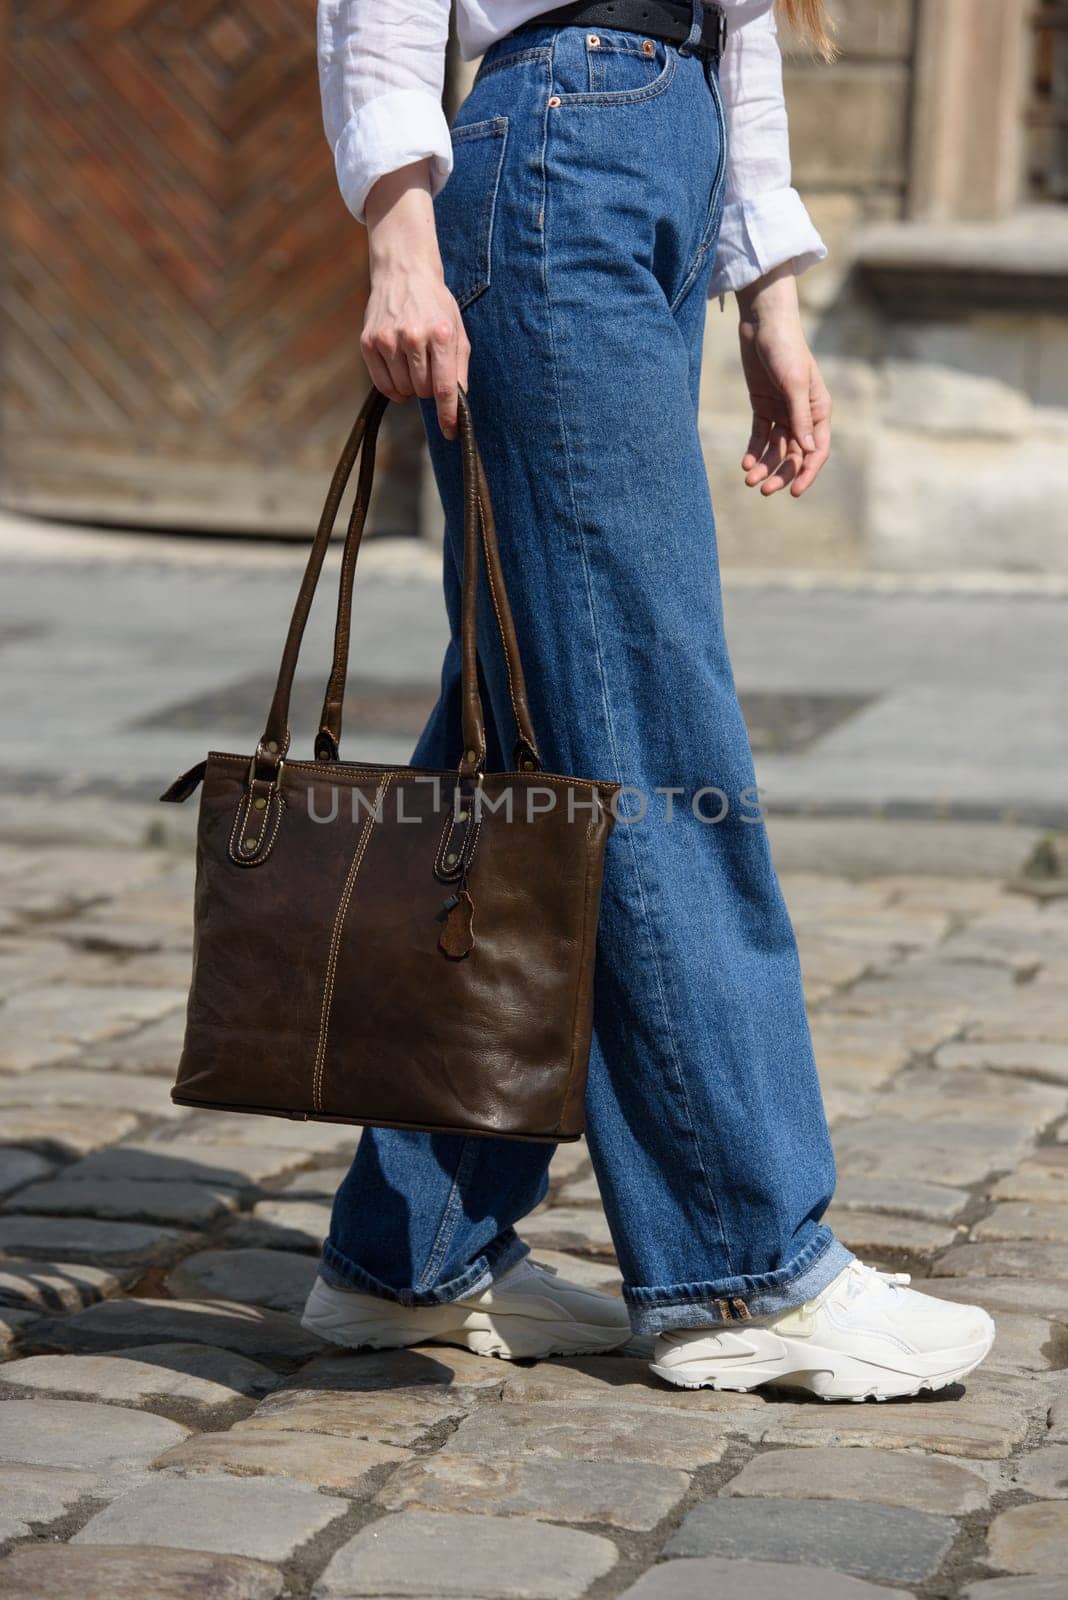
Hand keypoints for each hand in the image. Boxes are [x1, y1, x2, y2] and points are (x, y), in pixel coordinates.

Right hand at [361, 163, 469, 439]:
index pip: (445, 387)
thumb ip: (459, 367)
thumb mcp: (457, 330)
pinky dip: (393, 387)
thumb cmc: (435, 305)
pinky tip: (399, 371)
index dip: (448, 415)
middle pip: (424, 391)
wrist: (403, 273)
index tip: (451, 432)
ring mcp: (388, 340)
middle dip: (429, 388)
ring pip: (403, 390)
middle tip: (429, 367)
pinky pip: (383, 384)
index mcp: (440, 334)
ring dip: (411, 386)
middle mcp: (413, 337)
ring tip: (413, 362)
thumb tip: (459, 403)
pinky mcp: (369, 342)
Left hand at [735, 263, 830, 497]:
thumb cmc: (785, 348)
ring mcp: (782, 411)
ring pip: (776, 448)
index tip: (794, 492)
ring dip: (765, 465)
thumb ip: (800, 417)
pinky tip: (745, 463)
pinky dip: (754, 451)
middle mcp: (803, 414)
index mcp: (819, 410)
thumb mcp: (793, 384)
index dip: (807, 473)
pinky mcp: (763, 407)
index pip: (817, 450)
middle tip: (764, 490)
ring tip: (749, 479)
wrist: (762, 323)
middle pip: (795, 454)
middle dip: (781, 473)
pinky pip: (760, 436)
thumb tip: (808, 451)